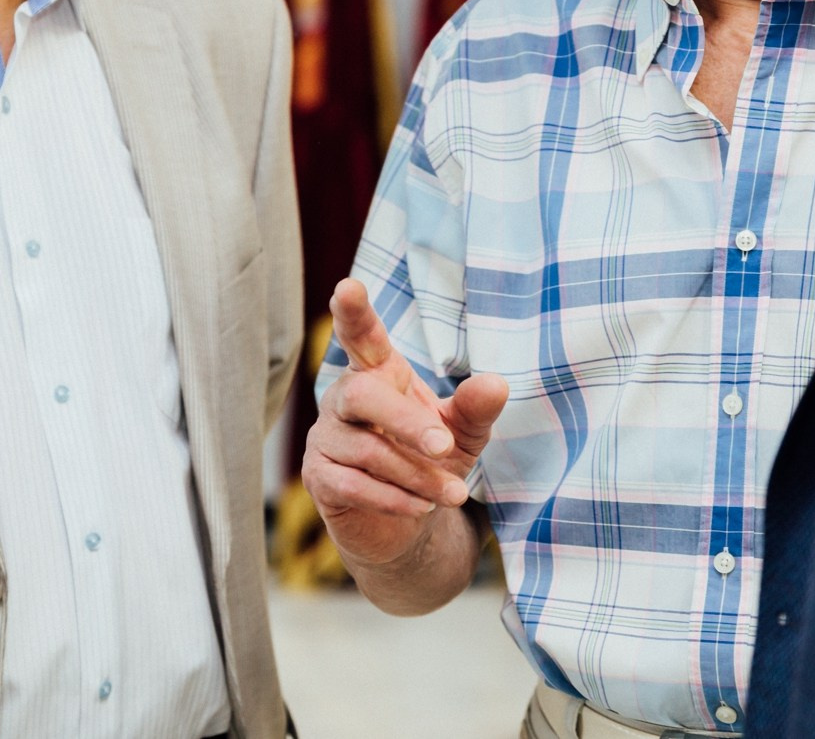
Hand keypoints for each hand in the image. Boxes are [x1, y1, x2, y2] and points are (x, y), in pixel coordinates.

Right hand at [301, 278, 507, 567]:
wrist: (406, 526)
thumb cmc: (429, 463)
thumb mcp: (462, 434)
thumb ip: (475, 408)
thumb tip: (496, 383)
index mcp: (378, 373)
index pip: (361, 336)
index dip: (353, 313)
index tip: (348, 287)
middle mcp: (344, 397)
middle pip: (362, 394)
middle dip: (406, 421)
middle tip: (445, 445)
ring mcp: (325, 436)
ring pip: (368, 451)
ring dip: (417, 476)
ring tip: (453, 493)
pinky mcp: (317, 476)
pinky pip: (354, 484)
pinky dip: (395, 499)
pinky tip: (421, 508)